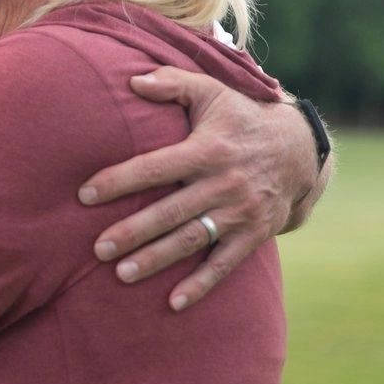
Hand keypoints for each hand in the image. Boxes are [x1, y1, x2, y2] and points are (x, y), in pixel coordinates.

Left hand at [78, 66, 317, 310]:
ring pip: (192, 241)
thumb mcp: (211, 91)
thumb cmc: (240, 117)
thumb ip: (172, 83)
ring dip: (156, 259)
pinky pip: (225, 264)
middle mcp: (223, 184)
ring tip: (120, 274)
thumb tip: (132, 80)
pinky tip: (174, 303)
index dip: (119, 180)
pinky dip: (202, 285)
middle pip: (169, 212)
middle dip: (132, 231)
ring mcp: (240, 213)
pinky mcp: (254, 234)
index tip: (84, 194)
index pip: (154, 168)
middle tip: (97, 247)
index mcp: (206, 150)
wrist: (299, 149)